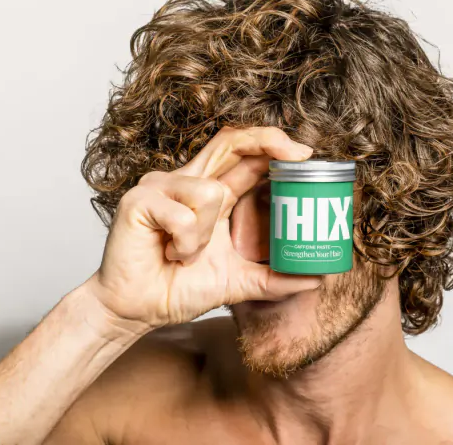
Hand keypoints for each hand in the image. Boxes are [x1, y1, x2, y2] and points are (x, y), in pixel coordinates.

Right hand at [87, 126, 320, 328]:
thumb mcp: (237, 282)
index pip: (243, 155)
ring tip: (185, 254)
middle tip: (296, 154)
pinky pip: (183, 215)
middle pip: (229, 141)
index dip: (273, 145)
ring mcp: (160, 186)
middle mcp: (187, 181)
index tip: (305, 156)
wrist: (136, 312)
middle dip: (266, 140)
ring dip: (205, 235)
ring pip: (210, 192)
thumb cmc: (176, 289)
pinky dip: (184, 242)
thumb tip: (316, 279)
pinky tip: (167, 252)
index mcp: (210, 194)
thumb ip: (273, 279)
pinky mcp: (138, 200)